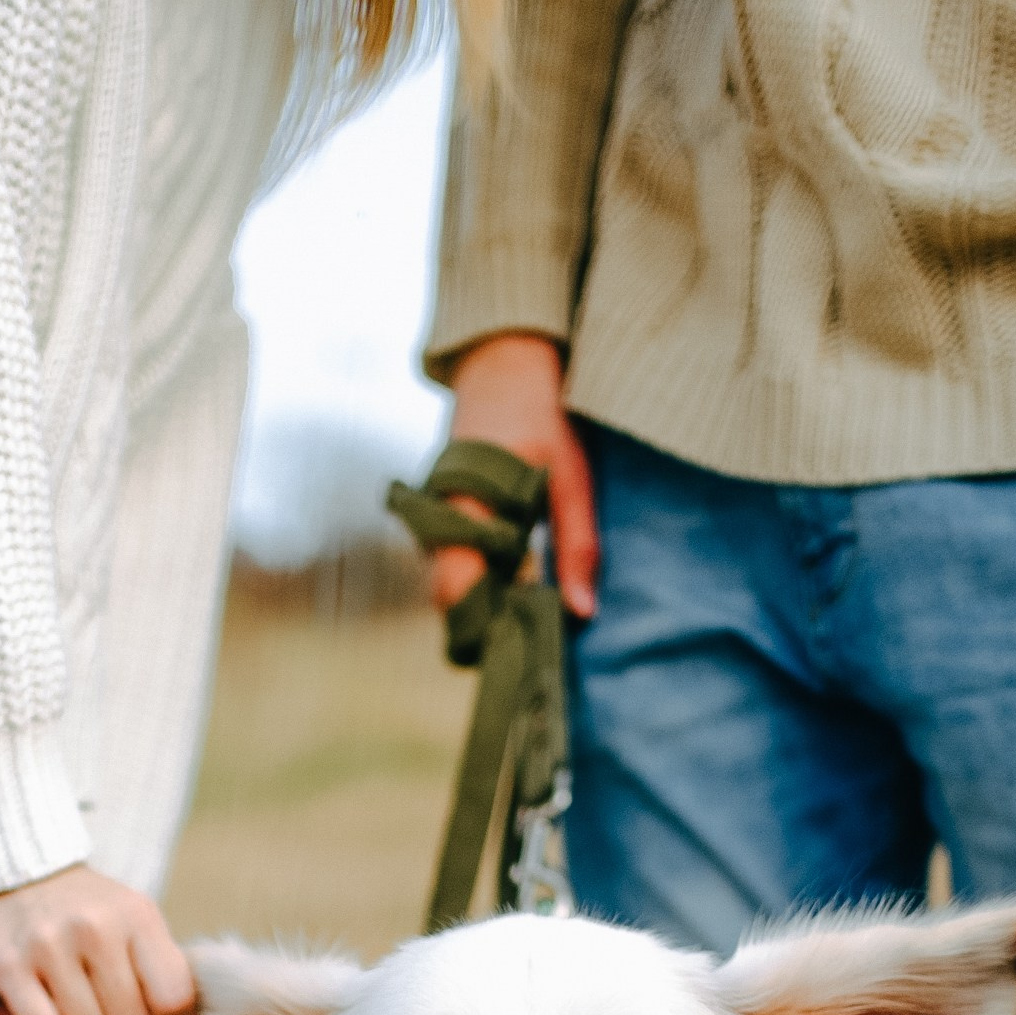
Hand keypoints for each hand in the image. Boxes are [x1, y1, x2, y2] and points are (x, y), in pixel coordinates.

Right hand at [0, 863, 195, 1014]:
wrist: (20, 870)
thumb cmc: (89, 911)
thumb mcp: (135, 919)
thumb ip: (163, 966)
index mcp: (137, 915)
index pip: (173, 998)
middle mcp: (95, 927)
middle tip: (110, 1008)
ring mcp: (48, 946)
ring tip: (79, 1003)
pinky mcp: (8, 967)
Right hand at [432, 332, 599, 620]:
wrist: (502, 365)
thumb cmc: (541, 418)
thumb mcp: (571, 481)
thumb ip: (576, 547)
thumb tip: (583, 614)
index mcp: (463, 509)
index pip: (455, 592)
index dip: (481, 628)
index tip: (517, 649)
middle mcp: (435, 518)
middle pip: (448, 599)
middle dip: (484, 624)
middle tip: (528, 641)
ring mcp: (432, 517)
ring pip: (449, 583)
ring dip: (484, 601)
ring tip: (527, 610)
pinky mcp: (440, 515)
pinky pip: (454, 562)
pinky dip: (482, 578)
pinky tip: (517, 578)